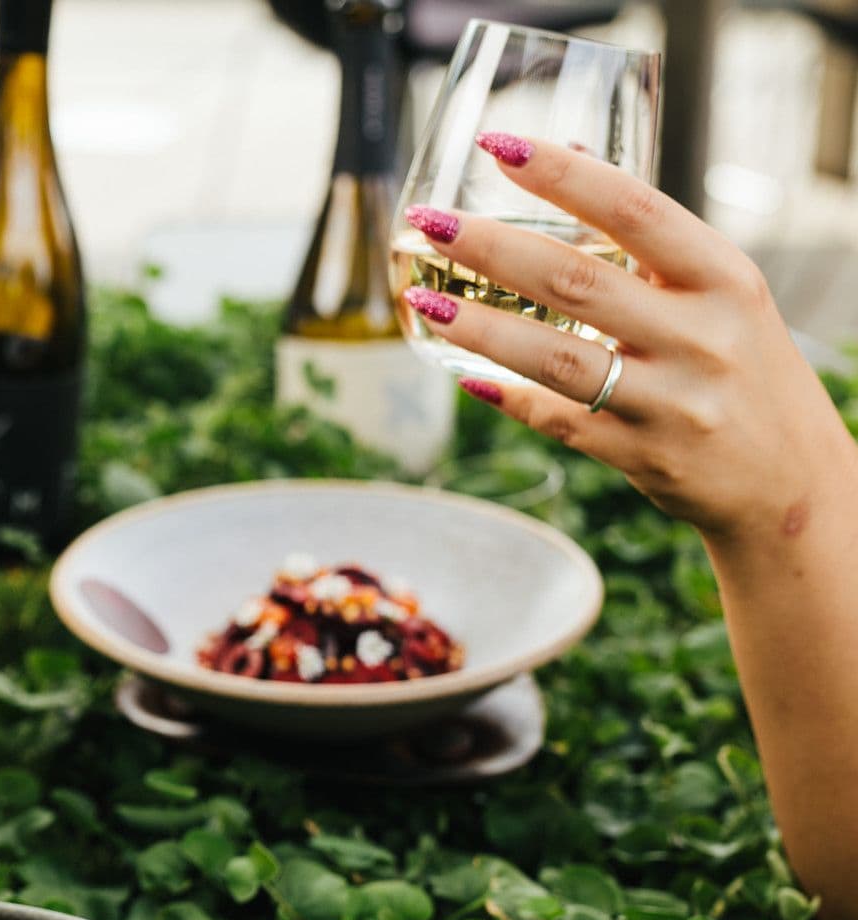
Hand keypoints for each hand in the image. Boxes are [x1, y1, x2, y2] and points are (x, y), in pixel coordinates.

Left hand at [399, 134, 856, 544]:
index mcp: (724, 277)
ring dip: (478, 328)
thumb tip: (572, 153)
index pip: (633, 209)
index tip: (498, 146)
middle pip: (575, 280)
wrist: (792, 478)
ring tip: (420, 301)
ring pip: (554, 357)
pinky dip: (507, 398)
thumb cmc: (743, 364)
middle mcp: (702, 335)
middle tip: (428, 222)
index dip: (562, 175)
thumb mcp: (722, 292)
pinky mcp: (644, 457)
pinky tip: (462, 376)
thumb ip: (650, 237)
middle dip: (490, 248)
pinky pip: (558, 421)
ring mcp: (673, 400)